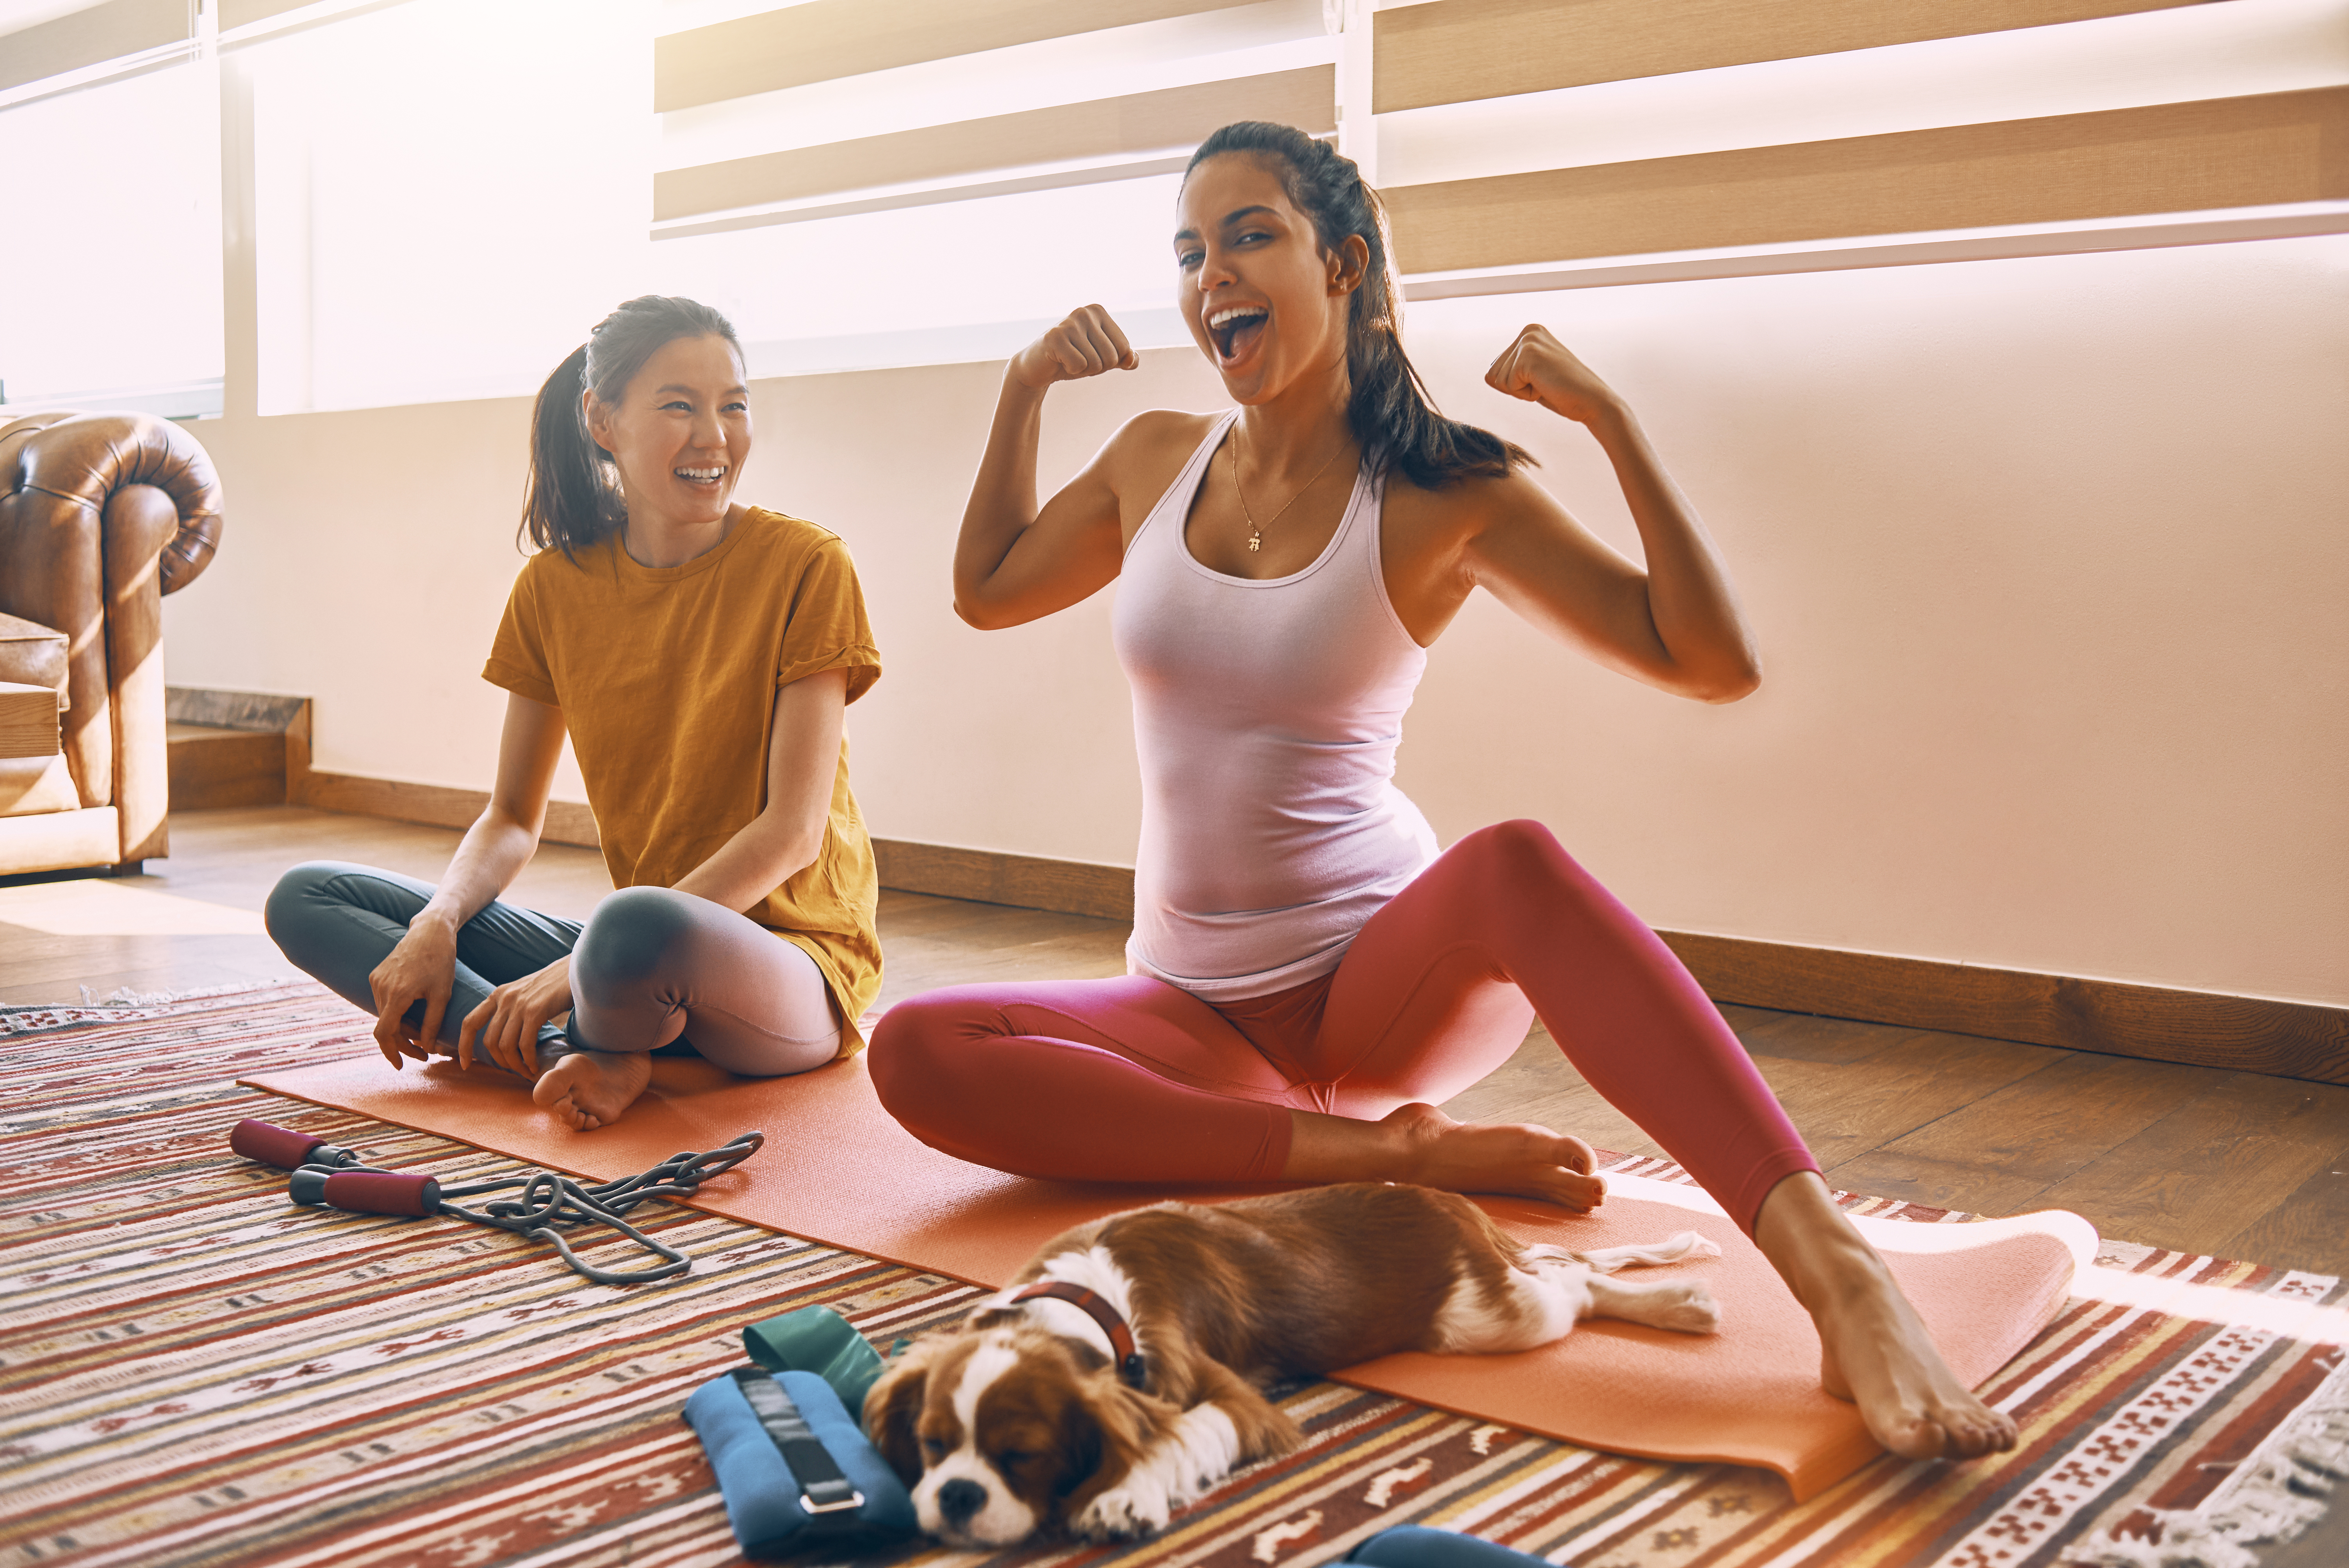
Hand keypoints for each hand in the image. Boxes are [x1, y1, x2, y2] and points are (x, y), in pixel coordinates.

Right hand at [366, 916, 458, 1069]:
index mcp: (397, 994)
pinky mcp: (377, 975)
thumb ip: (432, 1024)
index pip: (384, 1033)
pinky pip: (383, 1002)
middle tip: (425, 1053)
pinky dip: (396, 1014)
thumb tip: (428, 1049)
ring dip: (401, 1029)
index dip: (391, 1052)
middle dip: (403, 1043)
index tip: (401, 1065)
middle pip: (385, 1027)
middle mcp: (381, 987)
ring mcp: (376, 980)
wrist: (430, 931)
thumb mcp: (442, 995)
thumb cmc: (441, 961)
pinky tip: (414, 1016)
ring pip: (384, 1016)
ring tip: (423, 1034)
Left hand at [459, 955, 572, 1078]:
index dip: (463, 1045)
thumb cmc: (555, 985)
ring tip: (527, 1070)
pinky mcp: (536, 1011)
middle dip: (499, 1061)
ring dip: (515, 1064)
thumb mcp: (525, 992)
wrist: (579, 969)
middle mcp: (505, 998)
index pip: (469, 1022)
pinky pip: (525, 1044)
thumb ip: (511, 1008)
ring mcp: (519, 1004)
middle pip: (489, 1040)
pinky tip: (536, 1065)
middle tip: (514, 1069)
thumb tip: (505, 1035)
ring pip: (505, 1045)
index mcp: (498, 994)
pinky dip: (528, 1060)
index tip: (464, 1064)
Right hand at [1009, 305, 1136, 390]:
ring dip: (1084, 370)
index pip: (1124, 348)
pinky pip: (1079, 365)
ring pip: (1096, 363)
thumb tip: (1132, 360)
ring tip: (1069, 360)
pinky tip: (1060, 361)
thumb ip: (1123, 358)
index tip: (1091, 354)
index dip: (1110, 361)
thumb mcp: (1102, 358)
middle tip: (1079, 359)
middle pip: (1112, 356)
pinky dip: (1071, 370)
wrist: (1037, 366)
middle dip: (1097, 367)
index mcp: (1098, 311)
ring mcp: (1069, 323)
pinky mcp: (1054, 337)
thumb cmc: (1072, 359)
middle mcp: (1084, 312)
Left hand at [1485, 324, 1625, 429]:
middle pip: (1494, 373)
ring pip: (1499, 381)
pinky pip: (1509, 386)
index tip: (1543, 380)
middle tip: (1546, 383)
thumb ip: (1509, 374)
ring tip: (1548, 384)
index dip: (1516, 384)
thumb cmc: (1564, 393)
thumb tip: (1487, 376)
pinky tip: (1547, 386)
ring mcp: (1528, 341)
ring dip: (1522, 391)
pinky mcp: (1528, 356)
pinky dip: (1526, 395)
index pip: (1497, 367)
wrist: (1592, 401)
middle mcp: (1529, 331)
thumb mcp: (1531, 379)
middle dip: (1516, 387)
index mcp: (1530, 333)